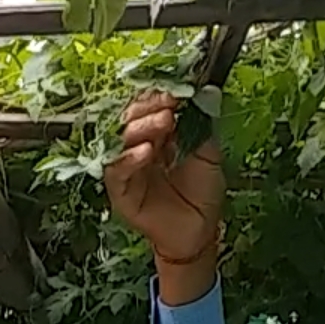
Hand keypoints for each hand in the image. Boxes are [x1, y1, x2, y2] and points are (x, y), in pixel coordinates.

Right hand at [104, 91, 224, 265]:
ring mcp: (127, 168)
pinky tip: (145, 152)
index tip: (175, 93)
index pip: (148, 107)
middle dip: (148, 108)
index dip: (159, 97)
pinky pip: (116, 171)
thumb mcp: (208, 153)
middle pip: (130, 119)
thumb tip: (202, 94)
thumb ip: (201, 125)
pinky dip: (128, 159)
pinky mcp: (120, 191)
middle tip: (168, 107)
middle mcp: (138, 147)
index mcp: (157, 134)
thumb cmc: (202, 193)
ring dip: (139, 128)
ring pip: (119, 140)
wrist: (200, 231)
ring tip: (162, 123)